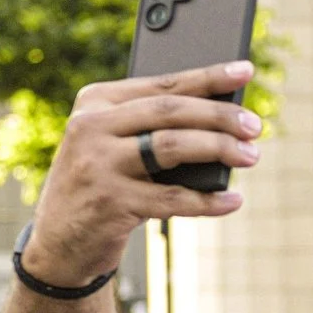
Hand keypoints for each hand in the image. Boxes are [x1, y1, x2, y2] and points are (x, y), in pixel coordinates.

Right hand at [21, 62, 261, 285]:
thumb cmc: (101, 185)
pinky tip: (233, 200)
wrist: (58, 242)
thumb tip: (224, 117)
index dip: (208, 76)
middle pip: (171, 111)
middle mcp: (91, 127)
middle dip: (220, 116)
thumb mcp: (113, 146)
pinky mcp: (110, 202)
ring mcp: (98, 164)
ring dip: (220, 149)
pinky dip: (208, 201)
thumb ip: (152, 127)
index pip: (161, 84)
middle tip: (255, 126)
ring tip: (251, 155)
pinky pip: (172, 198)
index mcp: (95, 102)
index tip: (245, 70)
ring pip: (173, 147)